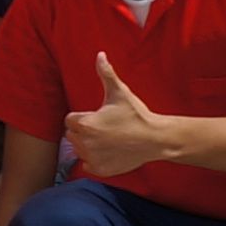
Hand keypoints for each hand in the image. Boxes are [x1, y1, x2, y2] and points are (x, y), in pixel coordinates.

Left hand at [68, 56, 196, 176]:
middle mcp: (84, 143)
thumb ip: (106, 73)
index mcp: (85, 124)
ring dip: (88, 145)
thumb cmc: (136, 115)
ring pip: (79, 150)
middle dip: (84, 131)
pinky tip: (109, 151)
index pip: (70, 120)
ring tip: (108, 139)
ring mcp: (91, 158)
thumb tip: (100, 54)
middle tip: (104, 128)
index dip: (83, 117)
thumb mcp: (119, 92)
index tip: (99, 117)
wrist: (155, 139)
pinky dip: (95, 159)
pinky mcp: (99, 170)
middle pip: (72, 135)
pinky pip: (87, 164)